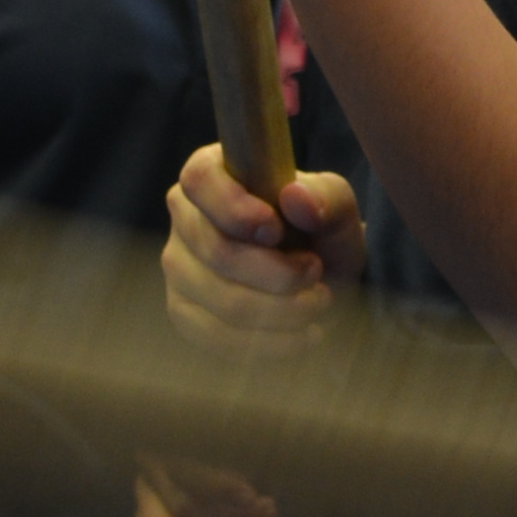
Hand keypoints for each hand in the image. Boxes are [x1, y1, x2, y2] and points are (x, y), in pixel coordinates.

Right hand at [162, 146, 362, 346]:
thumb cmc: (322, 237)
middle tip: (317, 272)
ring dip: (283, 310)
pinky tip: (303, 334)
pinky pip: (218, 337)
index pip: (200, 178)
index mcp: (214, 174)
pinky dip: (271, 342)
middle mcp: (186, 218)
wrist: (321, 286)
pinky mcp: (184, 313)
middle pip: (216, 249)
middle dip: (277, 272)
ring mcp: (179, 268)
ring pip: (222, 299)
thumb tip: (296, 198)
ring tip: (319, 302)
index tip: (275, 230)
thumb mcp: (337, 211)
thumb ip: (326, 198)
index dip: (234, 207)